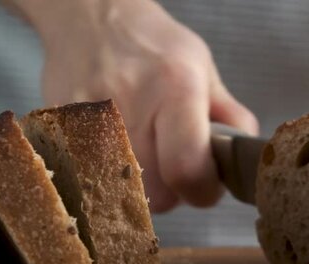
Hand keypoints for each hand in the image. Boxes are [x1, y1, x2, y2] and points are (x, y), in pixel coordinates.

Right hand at [21, 0, 257, 211]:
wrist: (91, 20)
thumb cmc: (154, 46)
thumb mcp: (204, 70)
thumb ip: (230, 116)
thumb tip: (245, 154)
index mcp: (174, 91)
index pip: (187, 170)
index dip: (204, 190)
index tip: (208, 183)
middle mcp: (130, 108)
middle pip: (158, 195)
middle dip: (176, 191)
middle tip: (176, 164)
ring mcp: (89, 123)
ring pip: (125, 196)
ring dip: (143, 187)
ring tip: (147, 152)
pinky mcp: (63, 134)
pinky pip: (94, 181)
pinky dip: (111, 176)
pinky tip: (119, 147)